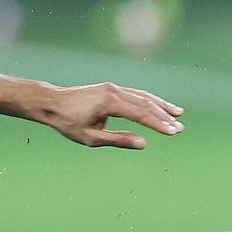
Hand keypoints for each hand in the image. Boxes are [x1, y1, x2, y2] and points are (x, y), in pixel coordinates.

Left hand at [43, 82, 184, 148]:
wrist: (51, 103)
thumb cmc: (68, 122)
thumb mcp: (91, 137)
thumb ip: (119, 139)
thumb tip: (143, 143)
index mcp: (109, 102)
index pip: (141, 114)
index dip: (159, 124)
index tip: (173, 132)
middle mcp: (114, 91)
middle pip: (145, 103)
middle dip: (164, 116)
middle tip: (180, 128)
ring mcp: (113, 88)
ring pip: (143, 96)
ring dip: (161, 105)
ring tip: (178, 113)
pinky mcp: (111, 89)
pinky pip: (135, 94)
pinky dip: (149, 100)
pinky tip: (159, 106)